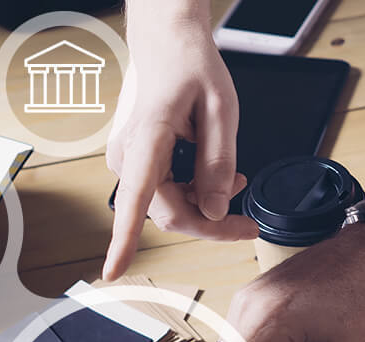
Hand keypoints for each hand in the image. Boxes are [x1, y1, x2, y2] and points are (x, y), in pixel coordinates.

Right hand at [105, 14, 257, 279]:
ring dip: (204, 207)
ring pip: (168, 208)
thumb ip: (219, 164)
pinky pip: (165, 193)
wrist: (168, 45)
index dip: (124, 241)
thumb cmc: (191, 68)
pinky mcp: (136, 165)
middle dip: (209, 224)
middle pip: (168, 213)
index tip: (114, 273)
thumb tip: (214, 212)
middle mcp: (128, 157)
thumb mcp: (221, 111)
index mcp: (146, 140)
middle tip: (250, 226)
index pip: (134, 199)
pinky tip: (219, 181)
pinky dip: (194, 194)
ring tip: (240, 184)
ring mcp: (129, 162)